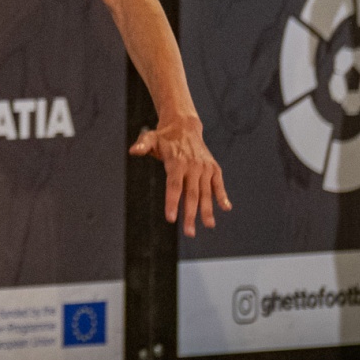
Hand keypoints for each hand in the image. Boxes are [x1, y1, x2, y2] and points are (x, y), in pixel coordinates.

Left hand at [130, 115, 229, 237]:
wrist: (184, 126)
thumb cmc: (163, 137)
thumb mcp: (150, 138)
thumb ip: (142, 145)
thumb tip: (133, 151)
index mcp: (176, 162)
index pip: (174, 186)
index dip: (172, 203)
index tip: (171, 219)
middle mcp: (193, 166)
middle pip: (191, 194)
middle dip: (190, 214)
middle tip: (189, 233)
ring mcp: (205, 168)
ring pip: (206, 192)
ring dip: (207, 210)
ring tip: (208, 226)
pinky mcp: (213, 168)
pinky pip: (218, 184)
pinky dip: (222, 196)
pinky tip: (225, 208)